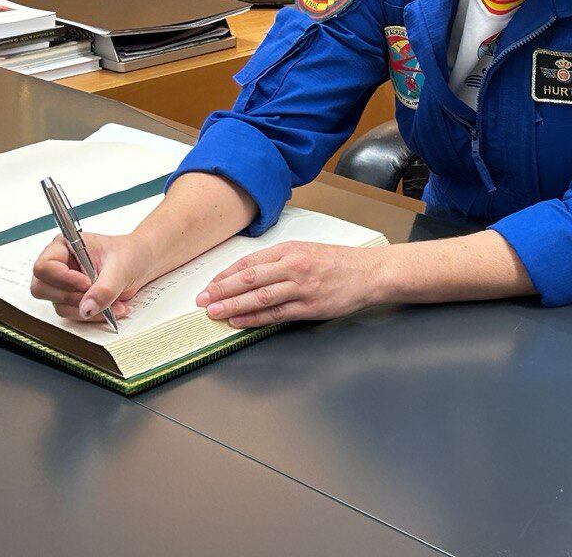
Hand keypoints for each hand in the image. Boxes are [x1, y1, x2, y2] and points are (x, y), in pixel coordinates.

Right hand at [30, 231, 153, 323]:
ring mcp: (64, 284)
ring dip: (86, 309)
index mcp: (65, 246)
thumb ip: (104, 289)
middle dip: (72, 297)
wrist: (142, 263)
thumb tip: (87, 308)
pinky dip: (93, 315)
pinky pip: (73, 314)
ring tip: (114, 303)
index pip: (44, 266)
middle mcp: (60, 265)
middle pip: (42, 288)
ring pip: (59, 305)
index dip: (63, 278)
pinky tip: (113, 308)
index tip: (86, 283)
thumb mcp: (120, 268)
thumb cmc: (130, 253)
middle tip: (95, 296)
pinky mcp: (73, 298)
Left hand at [195, 241, 385, 327]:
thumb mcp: (306, 251)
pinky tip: (239, 321)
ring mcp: (301, 287)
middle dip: (221, 290)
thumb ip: (279, 261)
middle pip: (249, 279)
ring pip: (259, 297)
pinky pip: (276, 314)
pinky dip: (255, 318)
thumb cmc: (338, 262)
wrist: (370, 272)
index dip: (225, 275)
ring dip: (233, 306)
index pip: (249, 263)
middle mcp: (293, 266)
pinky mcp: (310, 307)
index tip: (208, 285)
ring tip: (214, 312)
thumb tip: (248, 274)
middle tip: (201, 300)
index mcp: (289, 250)